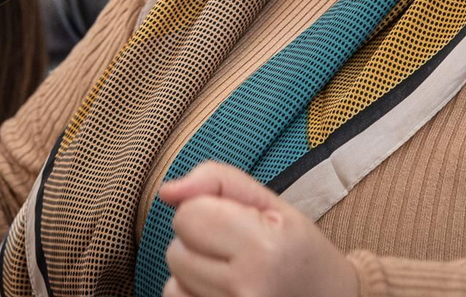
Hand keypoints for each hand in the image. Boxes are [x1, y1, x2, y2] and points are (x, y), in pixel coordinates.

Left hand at [158, 162, 357, 296]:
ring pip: (172, 281)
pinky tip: (225, 292)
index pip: (188, 216)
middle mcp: (247, 289)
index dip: (207, 210)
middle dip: (200, 244)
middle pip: (175, 250)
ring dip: (195, 274)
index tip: (238, 222)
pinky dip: (194, 295)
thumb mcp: (270, 203)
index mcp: (264, 248)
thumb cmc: (299, 249)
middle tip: (239, 250)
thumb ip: (217, 181)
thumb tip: (166, 192)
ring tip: (234, 273)